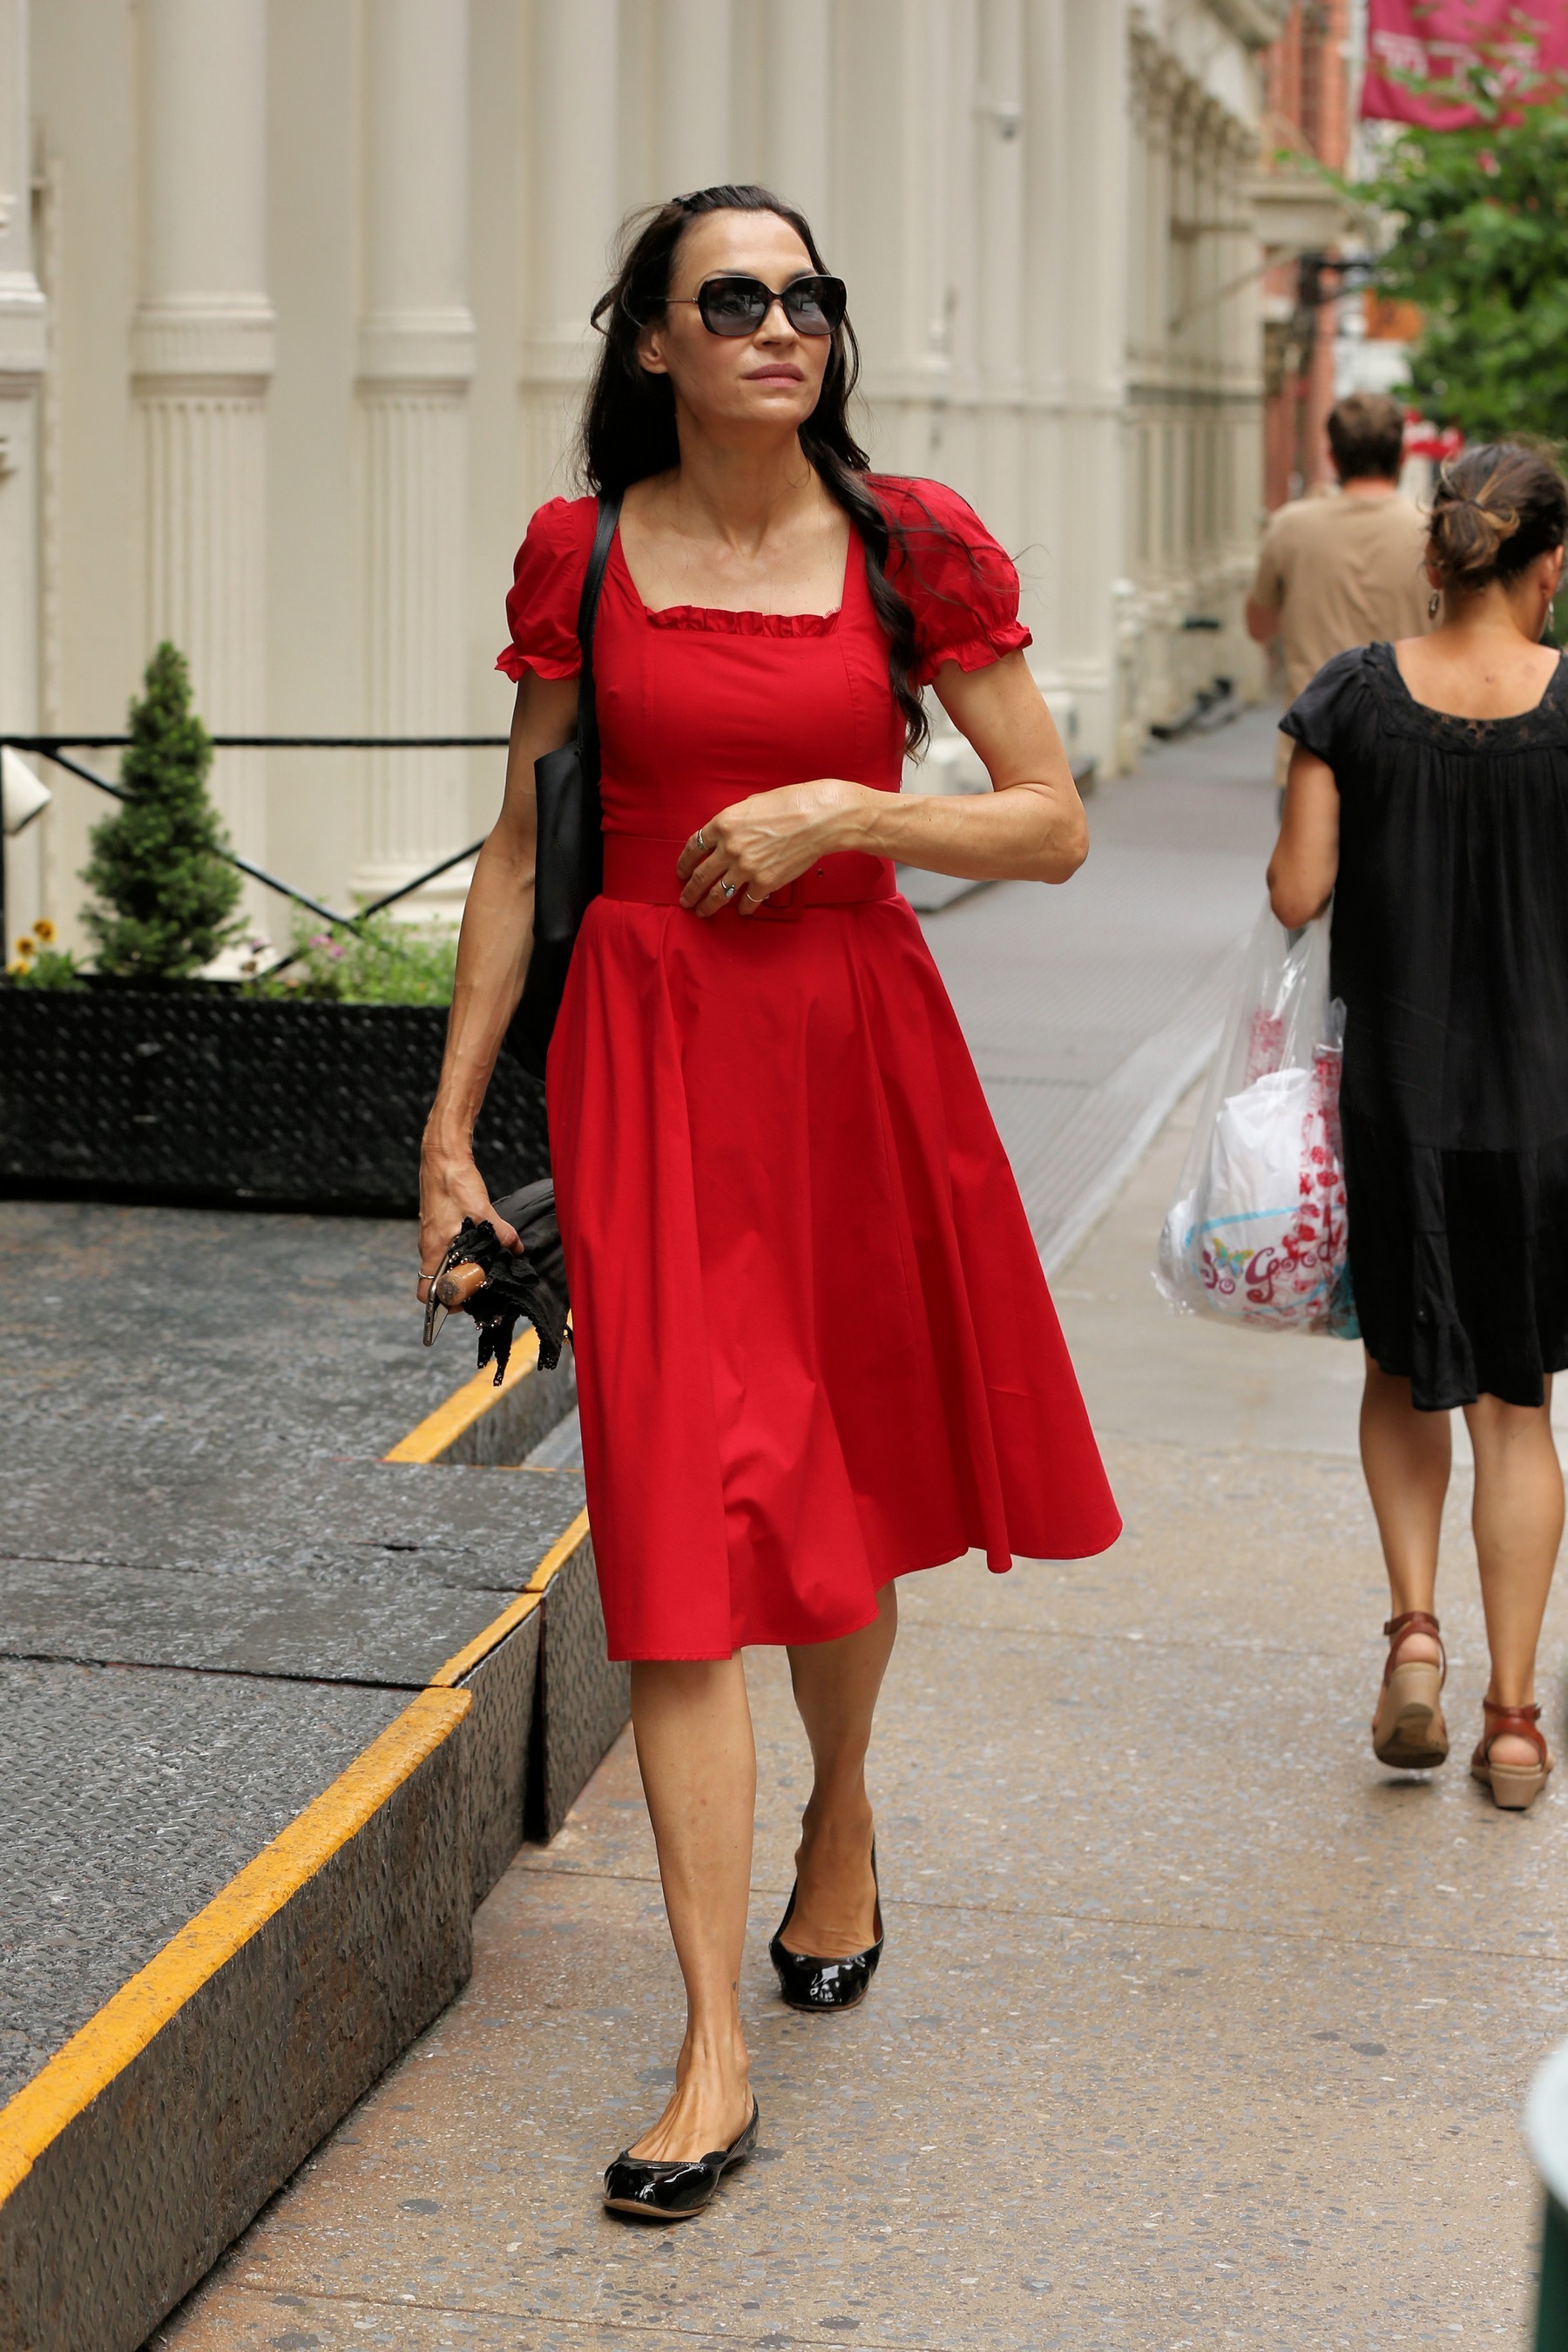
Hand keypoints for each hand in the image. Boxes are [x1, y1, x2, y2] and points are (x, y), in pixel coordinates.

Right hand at [417, 1145, 520, 1303]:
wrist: (443, 1156)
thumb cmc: (454, 1182)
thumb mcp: (482, 1211)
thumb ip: (501, 1233)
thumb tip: (516, 1249)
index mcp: (434, 1249)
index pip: (426, 1292)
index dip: (444, 1302)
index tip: (467, 1298)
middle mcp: (429, 1245)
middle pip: (437, 1280)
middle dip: (458, 1286)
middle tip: (482, 1283)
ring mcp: (432, 1234)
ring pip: (443, 1263)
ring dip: (461, 1269)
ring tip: (484, 1265)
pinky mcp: (438, 1223)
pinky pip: (446, 1247)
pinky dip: (461, 1252)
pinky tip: (481, 1243)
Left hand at [676, 779, 867, 917]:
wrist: (819, 818)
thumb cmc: (789, 804)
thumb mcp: (751, 804)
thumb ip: (733, 823)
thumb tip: (725, 837)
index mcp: (723, 824)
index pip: (694, 847)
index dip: (684, 863)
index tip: (681, 872)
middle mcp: (730, 848)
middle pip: (701, 876)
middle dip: (690, 891)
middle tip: (685, 900)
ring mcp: (746, 868)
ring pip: (719, 894)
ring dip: (708, 905)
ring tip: (702, 912)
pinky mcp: (765, 883)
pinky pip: (747, 901)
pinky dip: (743, 908)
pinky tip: (741, 911)